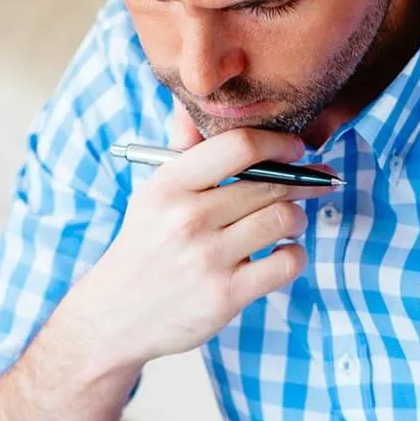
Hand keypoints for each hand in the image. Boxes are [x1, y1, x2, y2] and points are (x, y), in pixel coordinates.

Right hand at [64, 108, 318, 370]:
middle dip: (297, 182)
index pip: (238, 146)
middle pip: (270, 185)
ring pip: (284, 220)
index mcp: (168, 185)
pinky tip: (281, 253)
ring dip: (297, 218)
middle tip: (306, 184)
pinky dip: (294, 254)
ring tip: (288, 221)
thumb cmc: (143, 248)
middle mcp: (187, 218)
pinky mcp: (226, 296)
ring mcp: (208, 259)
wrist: (114, 317)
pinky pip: (287, 262)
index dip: (278, 142)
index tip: (293, 148)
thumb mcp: (151, 196)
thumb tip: (192, 103)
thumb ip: (181, 151)